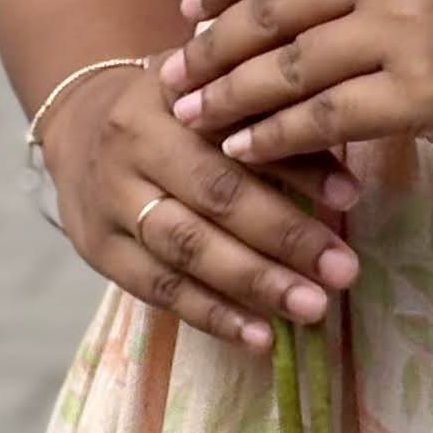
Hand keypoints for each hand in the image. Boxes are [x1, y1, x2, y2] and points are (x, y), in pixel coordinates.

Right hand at [46, 63, 359, 354]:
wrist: (81, 120)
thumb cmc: (177, 107)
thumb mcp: (219, 94)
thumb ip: (275, 127)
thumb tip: (347, 188)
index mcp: (166, 102)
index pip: (237, 138)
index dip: (297, 171)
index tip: (352, 199)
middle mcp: (130, 151)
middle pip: (211, 202)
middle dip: (283, 239)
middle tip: (343, 271)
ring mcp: (109, 205)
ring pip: (184, 252)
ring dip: (252, 285)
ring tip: (311, 309)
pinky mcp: (99, 251)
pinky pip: (158, 290)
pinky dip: (211, 316)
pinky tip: (259, 338)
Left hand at [162, 0, 432, 169]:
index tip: (187, 13)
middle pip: (269, 7)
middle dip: (209, 48)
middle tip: (171, 78)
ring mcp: (410, 25)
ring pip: (286, 65)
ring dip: (227, 98)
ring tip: (191, 120)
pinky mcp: (424, 91)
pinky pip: (322, 118)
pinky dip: (273, 137)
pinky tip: (245, 152)